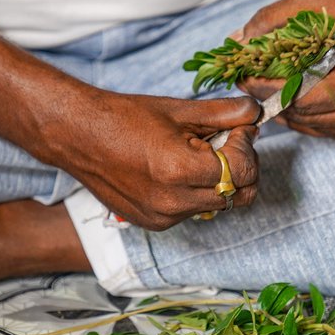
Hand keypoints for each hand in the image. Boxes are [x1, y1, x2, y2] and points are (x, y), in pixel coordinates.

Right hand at [44, 91, 260, 229]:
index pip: (243, 171)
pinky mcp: (154, 223)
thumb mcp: (179, 110)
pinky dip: (196, 192)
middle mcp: (173, 202)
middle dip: (241, 167)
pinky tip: (176, 171)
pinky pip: (192, 211)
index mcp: (180, 170)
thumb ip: (224, 114)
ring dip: (219, 180)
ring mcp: (163, 217)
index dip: (247, 146)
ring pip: (217, 205)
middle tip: (225, 142)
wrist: (78, 137)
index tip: (237, 130)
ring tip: (195, 154)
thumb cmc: (125, 118)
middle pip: (238, 195)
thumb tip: (256, 114)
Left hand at [236, 0, 334, 138]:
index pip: (301, 95)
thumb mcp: (320, 0)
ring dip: (290, 112)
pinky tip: (297, 101)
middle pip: (307, 115)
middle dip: (273, 99)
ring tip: (268, 92)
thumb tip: (235, 40)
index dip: (267, 89)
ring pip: (318, 127)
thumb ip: (275, 18)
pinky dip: (312, 118)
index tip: (243, 78)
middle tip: (248, 84)